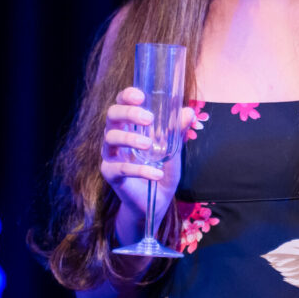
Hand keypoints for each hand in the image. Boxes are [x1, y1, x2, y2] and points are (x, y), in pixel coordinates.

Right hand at [101, 87, 194, 242]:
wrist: (157, 202)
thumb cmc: (161, 170)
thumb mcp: (173, 149)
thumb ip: (177, 131)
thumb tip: (188, 111)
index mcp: (129, 126)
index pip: (120, 103)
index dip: (126, 96)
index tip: (140, 95)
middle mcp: (116, 137)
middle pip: (111, 116)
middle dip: (128, 112)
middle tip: (148, 118)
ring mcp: (111, 156)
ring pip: (110, 139)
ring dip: (130, 138)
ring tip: (149, 145)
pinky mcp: (111, 175)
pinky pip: (120, 168)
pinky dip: (139, 170)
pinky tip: (156, 173)